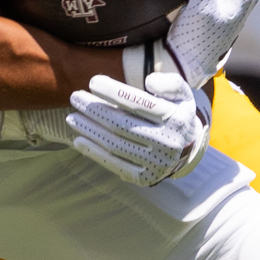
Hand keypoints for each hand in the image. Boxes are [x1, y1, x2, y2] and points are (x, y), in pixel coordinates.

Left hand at [68, 72, 210, 185]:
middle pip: (123, 124)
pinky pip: (115, 164)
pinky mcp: (144, 178)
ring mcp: (155, 164)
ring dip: (89, 130)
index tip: (92, 82)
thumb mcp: (182, 94)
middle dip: (95, 110)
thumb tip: (149, 81)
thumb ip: (169, 83)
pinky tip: (78, 140)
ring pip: (115, 144)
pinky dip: (94, 153)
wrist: (188, 149)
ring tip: (71, 117)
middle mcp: (167, 143)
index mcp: (176, 120)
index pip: (140, 104)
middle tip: (75, 97)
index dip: (114, 92)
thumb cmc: (176, 113)